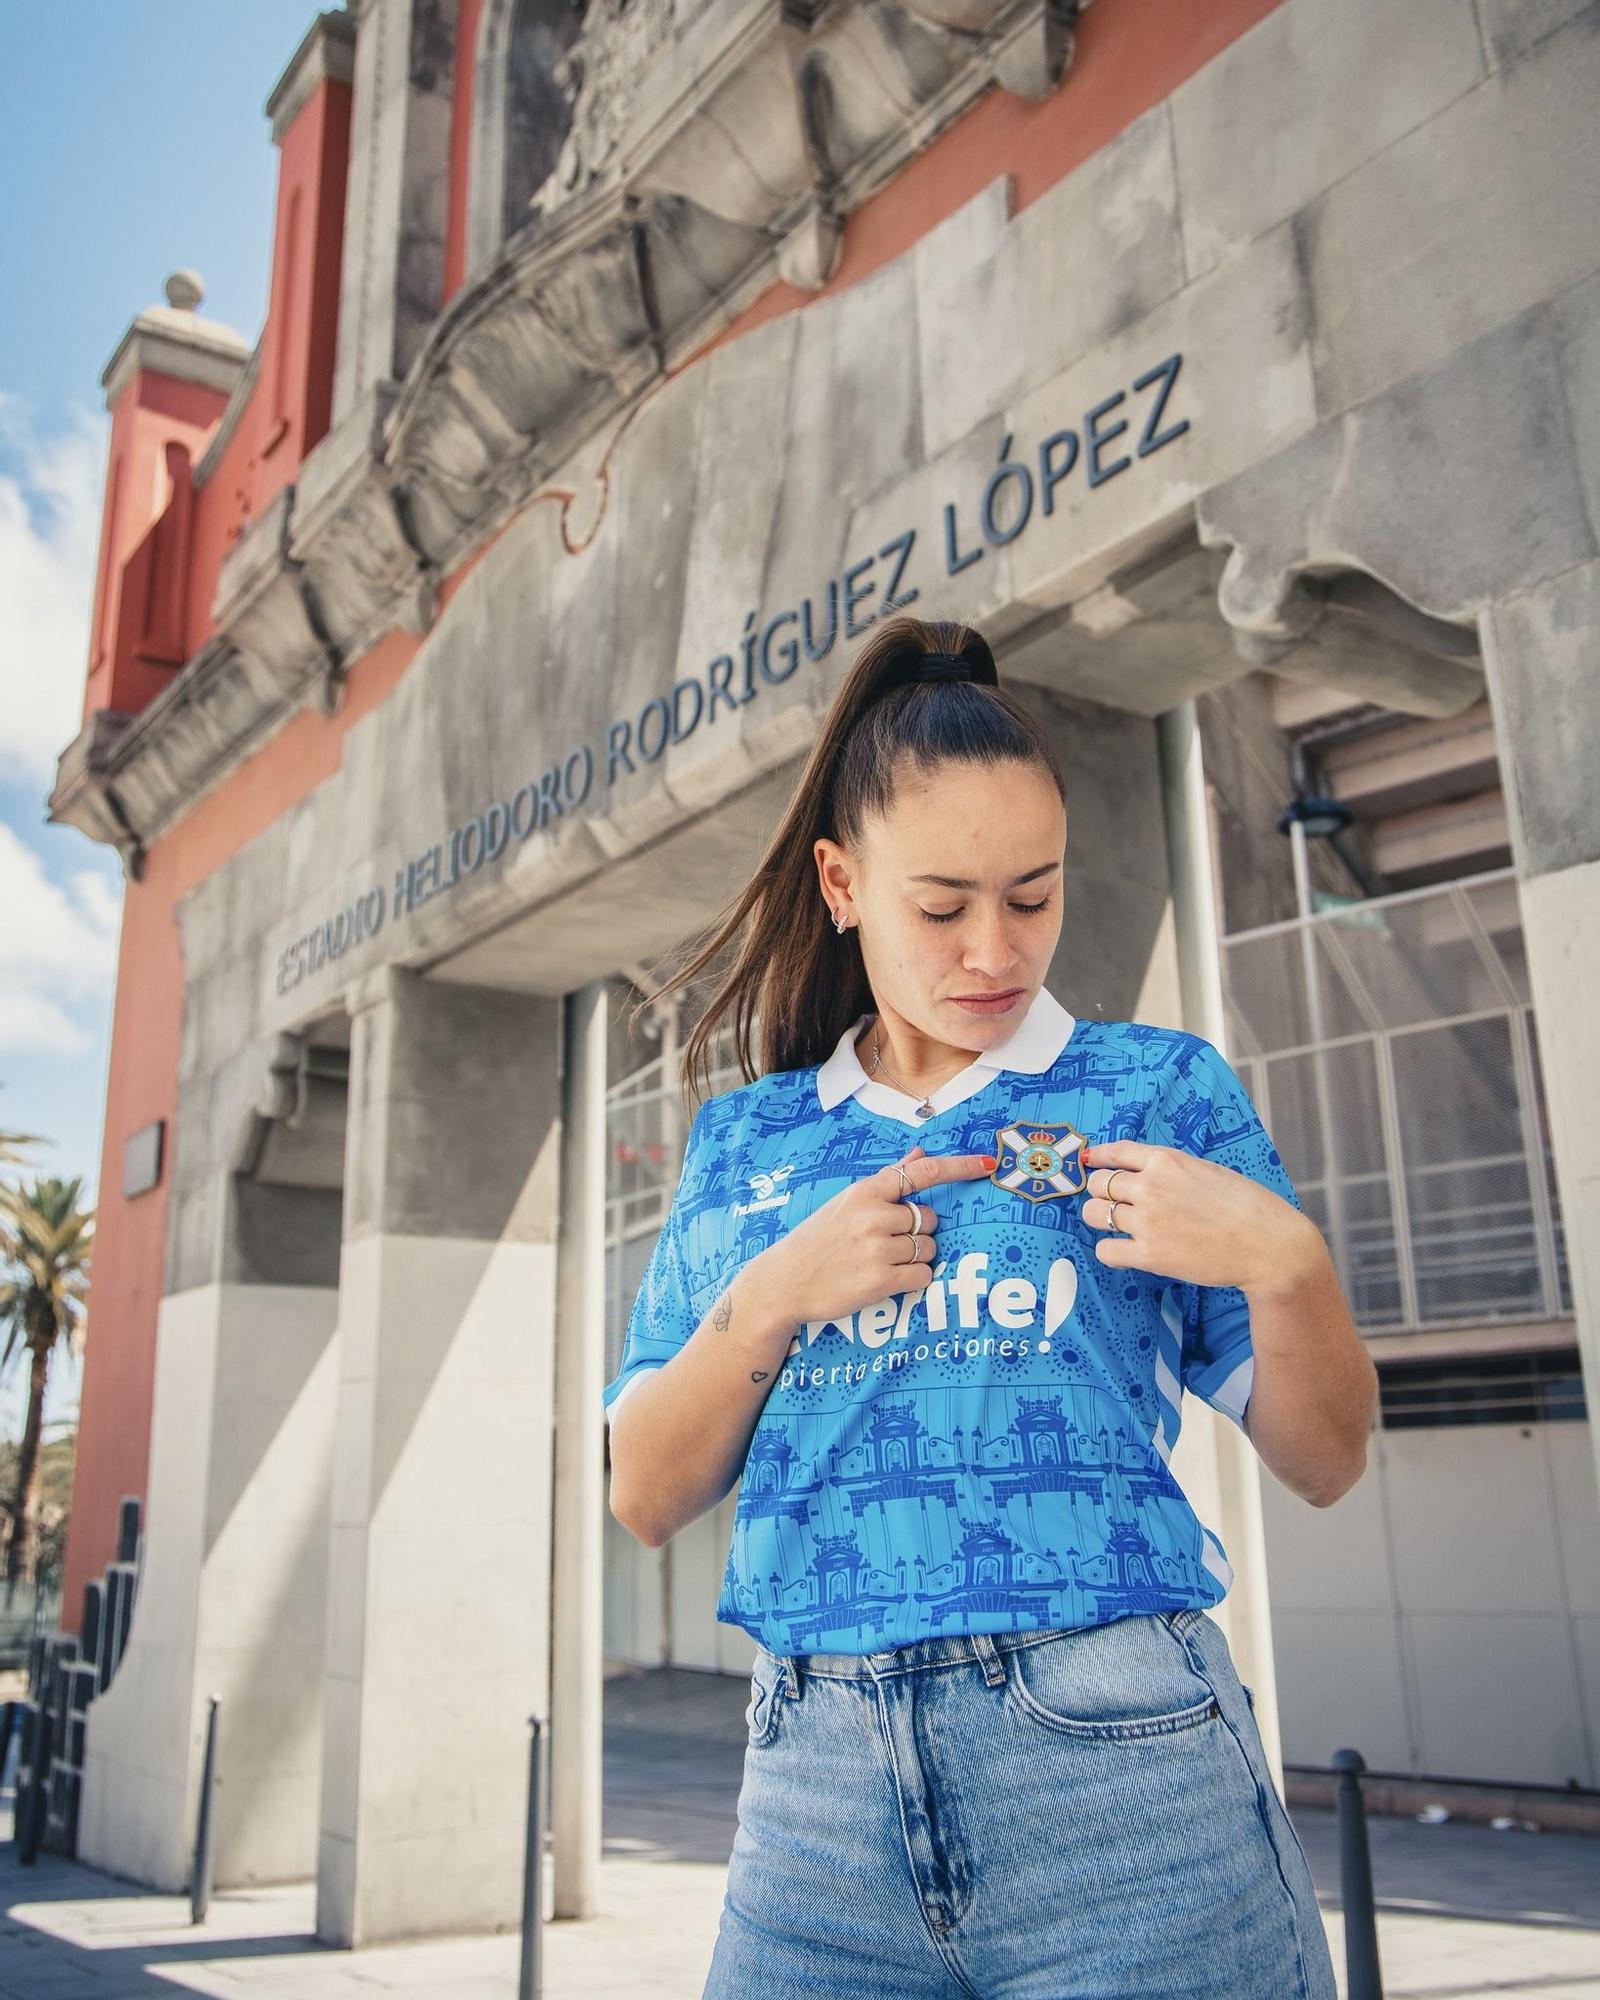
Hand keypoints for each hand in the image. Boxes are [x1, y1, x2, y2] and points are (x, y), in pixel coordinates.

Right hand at [755, 1143, 995, 1325]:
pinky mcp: (880, 1281)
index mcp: (866, 1191)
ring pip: (929, 1248)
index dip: (960, 1167)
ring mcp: (877, 1249)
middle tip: (886, 1241)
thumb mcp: (847, 1201)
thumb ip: (887, 1179)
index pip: (923, 1173)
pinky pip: (923, 1275)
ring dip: (917, 1255)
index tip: (987, 1164)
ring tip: (884, 1260)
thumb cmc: (818, 1238)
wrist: (784, 1280)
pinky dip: (914, 1278)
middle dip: (918, 1230)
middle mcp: (874, 1216)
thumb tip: (920, 1152)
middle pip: (930, 1218)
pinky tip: (888, 1278)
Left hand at [1080, 1139, 1320, 1295]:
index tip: (1090, 1163)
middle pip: (1098, 1184)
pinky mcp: (1150, 1254)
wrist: (1268, 1244)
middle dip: (1102, 1193)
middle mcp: (1151, 1186)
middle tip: (1114, 1203)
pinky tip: (1125, 1251)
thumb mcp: (1206, 1169)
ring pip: (1095, 1214)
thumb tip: (1141, 1170)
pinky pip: (1106, 1250)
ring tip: (1119, 1226)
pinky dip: (1110, 1250)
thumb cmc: (1246, 1206)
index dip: (1098, 1158)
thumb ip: (1171, 1168)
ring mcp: (1147, 1220)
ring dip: (1102, 1219)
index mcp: (1165, 1160)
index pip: (1114, 1152)